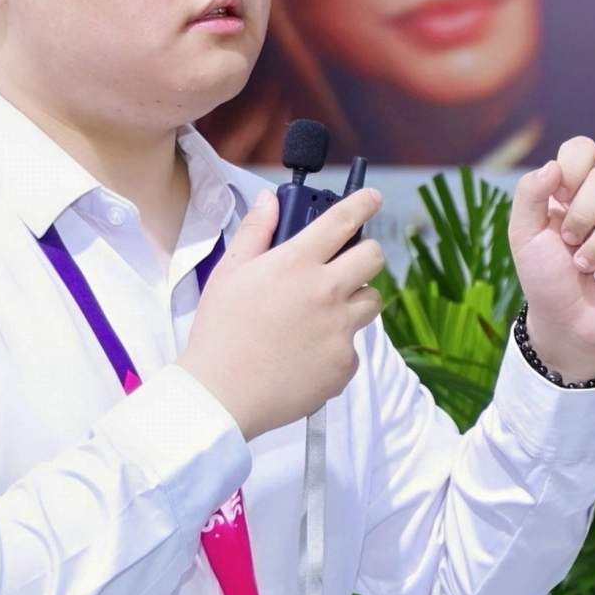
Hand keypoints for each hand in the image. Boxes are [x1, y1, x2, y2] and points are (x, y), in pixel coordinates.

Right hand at [180, 186, 388, 438]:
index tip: (373, 200)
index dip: (364, 203)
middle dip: (364, 254)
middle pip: (374, 257)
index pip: (343, 220)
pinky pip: (355, 345)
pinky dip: (338, 345)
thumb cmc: (220, 332)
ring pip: (372, 301)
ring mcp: (340, 329)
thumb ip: (255, 232)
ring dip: (355, 300)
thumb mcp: (229, 273)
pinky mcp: (345, 363)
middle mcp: (326, 292)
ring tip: (321, 314)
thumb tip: (270, 201)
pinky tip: (307, 352)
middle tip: (346, 264)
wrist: (222, 394)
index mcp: (296, 263)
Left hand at [512, 136, 594, 380]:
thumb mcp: (523, 235)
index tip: (559, 200)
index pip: (582, 150)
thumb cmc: (544, 278)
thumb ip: (529, 194)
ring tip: (585, 267)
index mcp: (573, 190)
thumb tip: (554, 166)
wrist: (565, 322)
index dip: (573, 169)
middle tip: (569, 243)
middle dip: (582, 216)